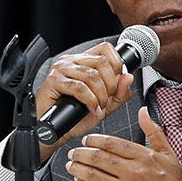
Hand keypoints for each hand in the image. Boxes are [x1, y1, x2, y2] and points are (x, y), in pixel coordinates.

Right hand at [35, 41, 133, 162]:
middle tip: (107, 100)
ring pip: (92, 75)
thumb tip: (128, 77)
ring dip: (101, 95)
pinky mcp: (53, 80)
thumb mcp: (104, 105)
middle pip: (101, 61)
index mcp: (83, 61)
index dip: (117, 64)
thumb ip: (119, 92)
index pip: (105, 48)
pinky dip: (90, 101)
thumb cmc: (74, 117)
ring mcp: (61, 69)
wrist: (55, 131)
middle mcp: (71, 61)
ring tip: (99, 107)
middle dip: (111, 84)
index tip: (117, 82)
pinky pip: (79, 87)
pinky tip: (90, 108)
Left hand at [65, 106, 181, 180]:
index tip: (86, 140)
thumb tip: (143, 112)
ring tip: (72, 165)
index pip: (112, 143)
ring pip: (93, 175)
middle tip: (74, 152)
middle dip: (81, 153)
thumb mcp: (168, 154)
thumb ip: (153, 132)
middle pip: (98, 158)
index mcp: (144, 157)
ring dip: (78, 169)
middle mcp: (133, 172)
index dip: (94, 140)